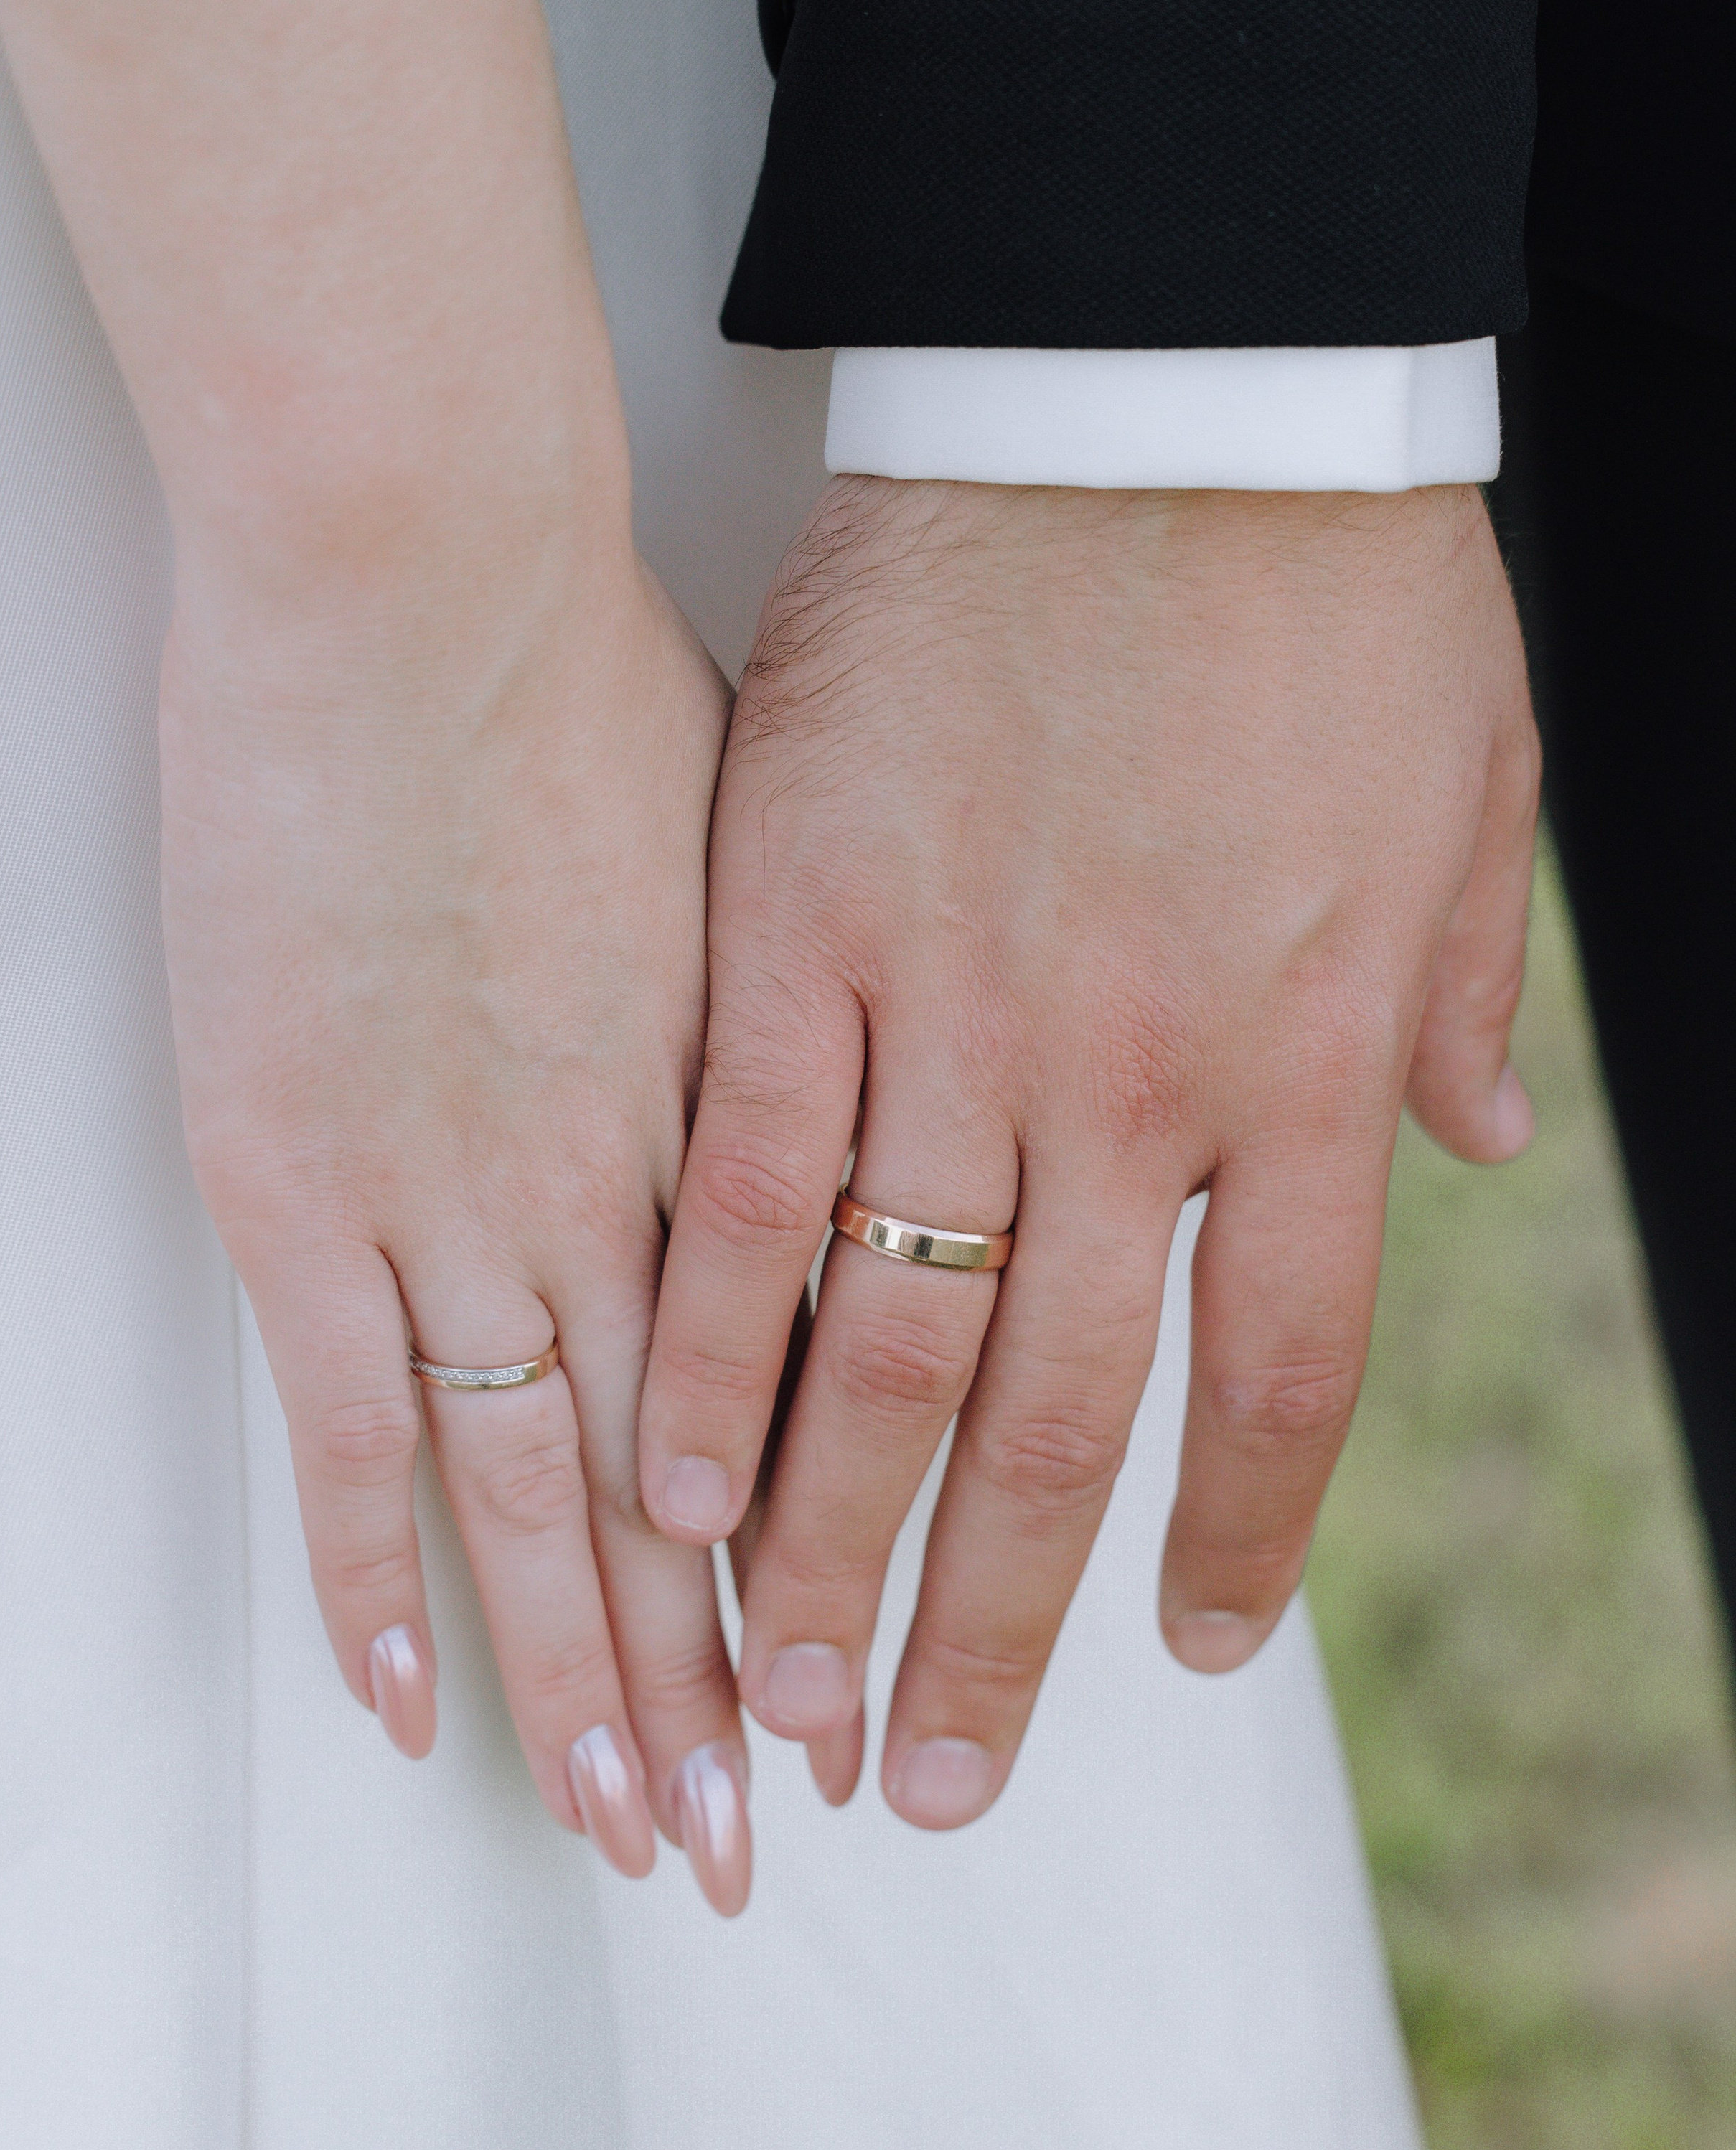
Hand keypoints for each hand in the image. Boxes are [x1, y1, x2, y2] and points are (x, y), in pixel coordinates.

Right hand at [162, 517, 753, 1911]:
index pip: (813, 1398)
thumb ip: (821, 981)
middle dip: (729, 1679)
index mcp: (744, 1114)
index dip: (838, 1553)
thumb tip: (889, 1043)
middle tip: (770, 1839)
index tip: (879, 1667)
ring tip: (635, 1834)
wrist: (415, 573)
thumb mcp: (773, 830)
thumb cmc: (589, 663)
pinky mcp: (301, 1180)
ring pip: (544, 1501)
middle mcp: (621, 1193)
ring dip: (585, 1681)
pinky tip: (405, 1701)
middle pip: (697, 1490)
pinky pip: (350, 1430)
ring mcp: (456, 1198)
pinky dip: (373, 1575)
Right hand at [639, 477, 1536, 1826]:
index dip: (1230, 1543)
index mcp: (1299, 1063)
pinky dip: (708, 1341)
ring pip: (883, 1338)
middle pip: (1052, 1415)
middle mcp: (1132, 1079)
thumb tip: (1478, 1154)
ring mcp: (952, 1006)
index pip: (1275, 1380)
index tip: (1182, 1659)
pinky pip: (741, 1178)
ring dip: (827, 1543)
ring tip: (785, 1695)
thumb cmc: (1325, 573)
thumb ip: (1453, 1001)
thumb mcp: (1462, 792)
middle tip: (928, 1783)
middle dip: (986, 1627)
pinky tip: (671, 1472)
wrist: (1157, 366)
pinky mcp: (798, 919)